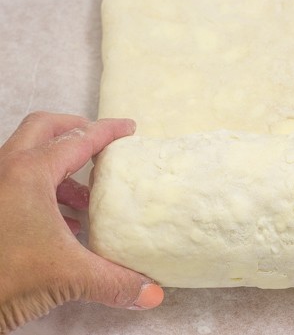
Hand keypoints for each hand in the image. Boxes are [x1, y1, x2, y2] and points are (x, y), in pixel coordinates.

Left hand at [0, 112, 163, 333]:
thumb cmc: (4, 277)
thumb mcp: (66, 276)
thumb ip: (114, 282)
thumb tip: (152, 294)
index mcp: (29, 173)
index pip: (79, 140)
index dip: (109, 131)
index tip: (129, 129)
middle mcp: (7, 169)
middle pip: (45, 128)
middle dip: (77, 130)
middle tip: (101, 144)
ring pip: (29, 155)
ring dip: (62, 167)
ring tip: (86, 196)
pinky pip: (20, 181)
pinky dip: (46, 190)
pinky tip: (64, 222)